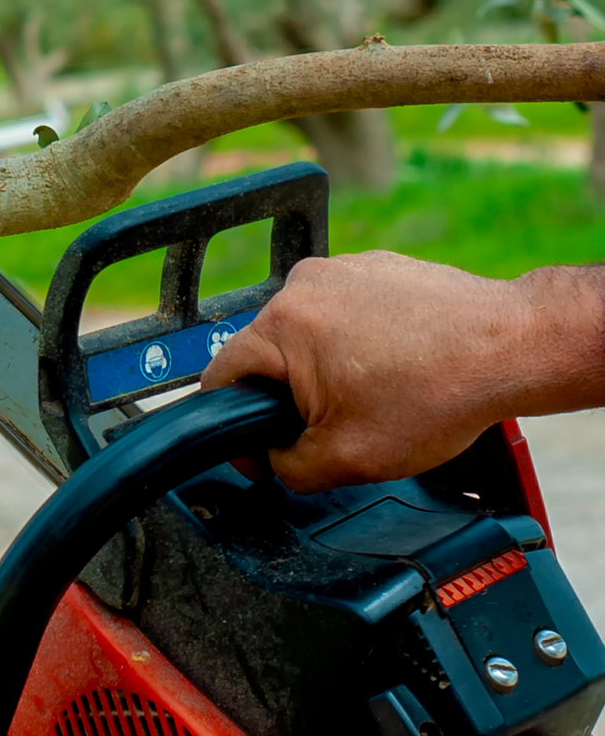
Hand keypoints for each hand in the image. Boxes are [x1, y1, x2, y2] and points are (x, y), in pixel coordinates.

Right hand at [200, 252, 604, 493]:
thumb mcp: (346, 459)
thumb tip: (273, 460)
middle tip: (338, 426)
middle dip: (292, 396)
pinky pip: (347, 312)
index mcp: (280, 325)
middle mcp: (303, 285)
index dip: (234, 427)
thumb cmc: (440, 393)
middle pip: (267, 355)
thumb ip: (287, 467)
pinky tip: (399, 367)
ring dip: (327, 368)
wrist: (514, 348)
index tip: (264, 452)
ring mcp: (342, 270)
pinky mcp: (377, 267)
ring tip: (378, 393)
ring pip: (308, 334)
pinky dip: (362, 342)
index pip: (220, 379)